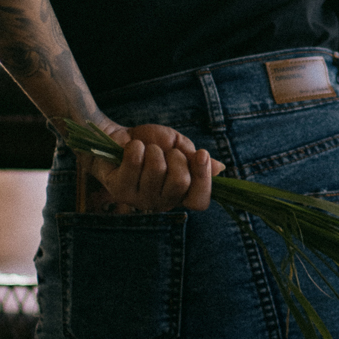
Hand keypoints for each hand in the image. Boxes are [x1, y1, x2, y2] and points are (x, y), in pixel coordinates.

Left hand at [78, 121, 225, 213]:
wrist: (119, 136)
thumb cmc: (151, 143)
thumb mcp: (178, 146)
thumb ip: (195, 159)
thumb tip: (219, 169)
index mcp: (179, 193)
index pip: (200, 201)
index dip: (203, 179)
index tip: (202, 153)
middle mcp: (161, 202)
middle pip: (180, 182)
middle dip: (175, 156)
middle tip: (164, 152)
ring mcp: (139, 199)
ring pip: (157, 169)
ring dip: (152, 150)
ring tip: (145, 150)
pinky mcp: (119, 190)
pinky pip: (135, 162)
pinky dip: (136, 147)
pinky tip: (130, 149)